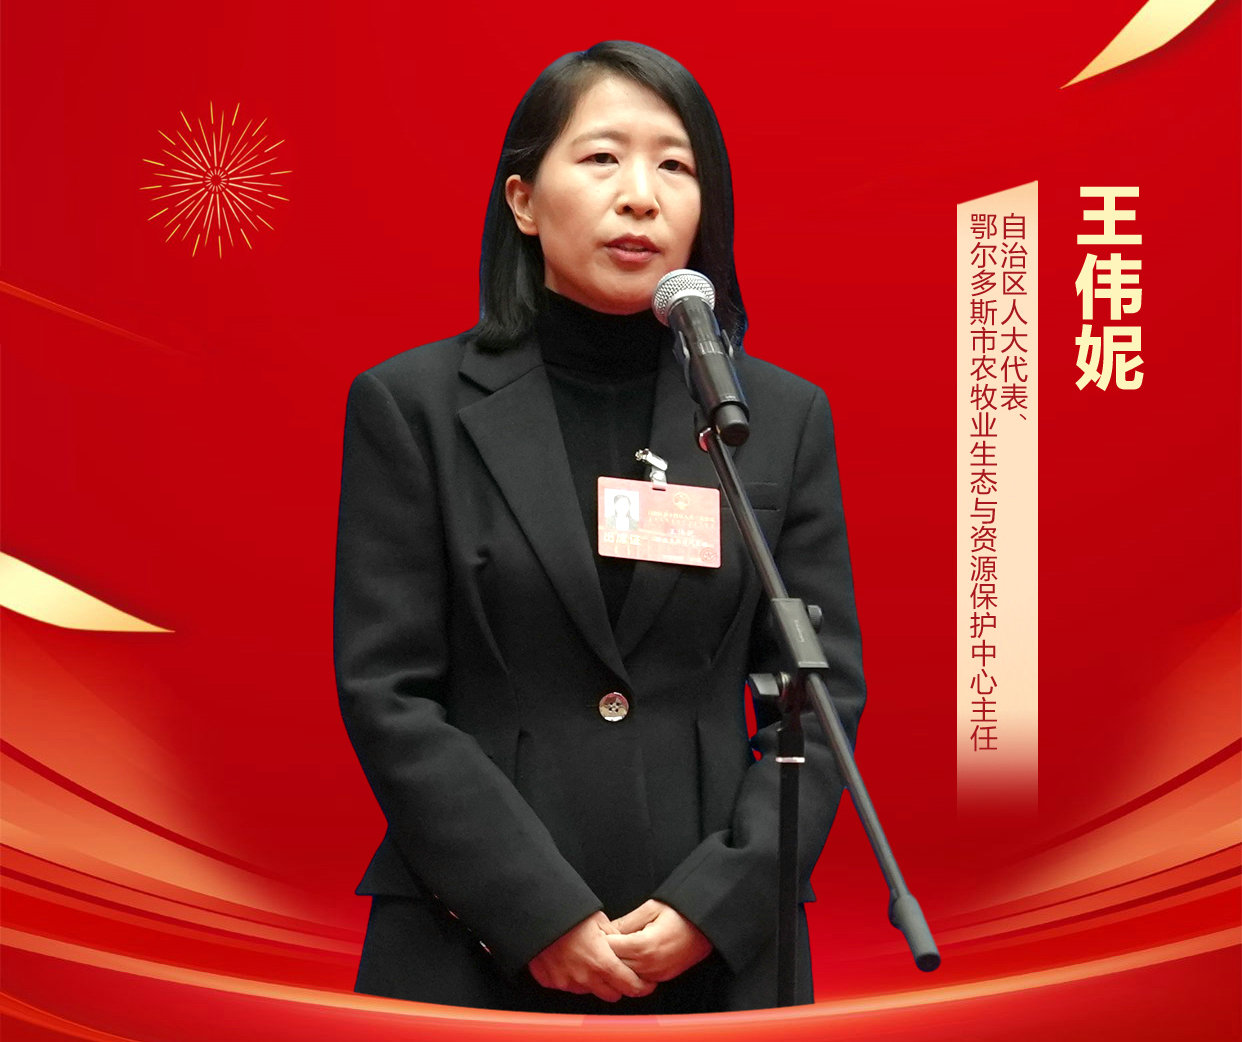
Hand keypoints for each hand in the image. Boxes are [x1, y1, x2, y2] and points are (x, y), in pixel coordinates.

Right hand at [528, 911, 656, 1001]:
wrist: (539, 913)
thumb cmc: (571, 914)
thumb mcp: (600, 921)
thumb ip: (616, 939)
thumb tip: (627, 948)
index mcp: (602, 963)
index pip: (631, 986)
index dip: (642, 986)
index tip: (646, 984)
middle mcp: (585, 978)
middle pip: (612, 995)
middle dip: (619, 985)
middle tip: (619, 972)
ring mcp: (567, 982)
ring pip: (589, 991)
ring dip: (594, 982)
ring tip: (589, 961)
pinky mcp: (551, 981)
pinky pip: (568, 986)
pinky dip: (572, 978)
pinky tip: (570, 961)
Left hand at [606, 899, 713, 982]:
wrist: (707, 926)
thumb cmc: (680, 913)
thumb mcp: (651, 908)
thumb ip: (627, 921)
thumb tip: (608, 929)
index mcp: (643, 946)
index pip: (610, 949)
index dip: (602, 939)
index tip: (600, 931)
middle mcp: (649, 965)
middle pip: (615, 966)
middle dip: (607, 953)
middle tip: (604, 940)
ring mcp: (657, 974)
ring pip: (626, 976)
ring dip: (619, 964)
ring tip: (617, 948)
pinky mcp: (664, 977)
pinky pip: (640, 979)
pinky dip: (632, 970)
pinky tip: (631, 957)